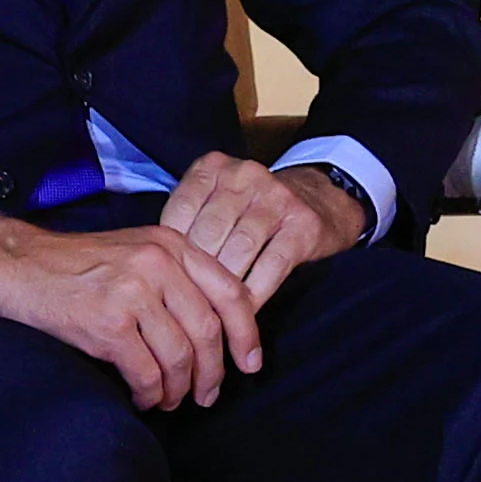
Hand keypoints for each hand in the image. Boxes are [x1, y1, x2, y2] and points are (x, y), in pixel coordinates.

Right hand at [0, 210, 264, 410]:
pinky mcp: (107, 322)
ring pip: (180, 357)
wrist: (16, 264)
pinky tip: (144, 398)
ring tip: (169, 400)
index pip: (231, 293)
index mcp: (172, 246)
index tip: (251, 364)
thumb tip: (216, 331)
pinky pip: (146, 373)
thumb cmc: (76, 265)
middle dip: (212, 373)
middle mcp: (159, 264)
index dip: (247, 335)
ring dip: (179, 389)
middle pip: (208, 332)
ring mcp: (133, 292)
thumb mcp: (137, 253)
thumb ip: (177, 279)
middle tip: (206, 396)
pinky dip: (150, 394)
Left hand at [160, 151, 369, 308]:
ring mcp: (277, 198)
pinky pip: (271, 266)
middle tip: (187, 306)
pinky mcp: (304, 225)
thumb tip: (157, 270)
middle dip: (196, 275)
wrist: (323, 199)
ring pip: (238, 252)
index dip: (172, 254)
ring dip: (224, 289)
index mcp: (213, 167)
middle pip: (207, 234)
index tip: (169, 282)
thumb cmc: (255, 209)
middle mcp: (245, 175)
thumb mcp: (218, 199)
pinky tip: (244, 311)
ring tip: (213, 314)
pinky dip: (255, 293)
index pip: (179, 213)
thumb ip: (190, 221)